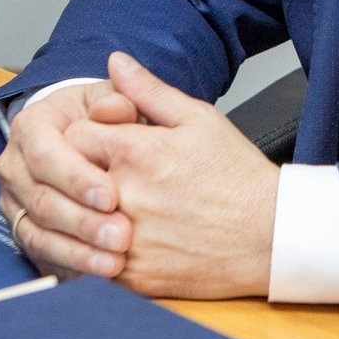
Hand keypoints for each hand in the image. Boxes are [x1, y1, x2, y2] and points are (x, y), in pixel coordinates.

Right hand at [0, 78, 140, 279]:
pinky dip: (70, 268)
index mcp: (31, 127)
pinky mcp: (24, 231)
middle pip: (41, 200)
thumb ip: (117, 99)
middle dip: (82, 222)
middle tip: (121, 236)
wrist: (83, 138)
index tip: (112, 196)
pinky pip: (41, 256)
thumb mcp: (110, 98)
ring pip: (38, 234)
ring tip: (114, 263)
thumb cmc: (101, 116)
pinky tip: (99, 277)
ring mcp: (16, 203)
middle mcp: (14, 166)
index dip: (76, 178)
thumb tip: (117, 108)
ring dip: (77, 252)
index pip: (45, 155)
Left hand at [64, 51, 279, 298]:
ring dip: (83, 216)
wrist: (270, 236)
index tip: (102, 142)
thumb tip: (115, 62)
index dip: (85, 136)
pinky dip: (93, 253)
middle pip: (68, 180)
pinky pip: (90, 264)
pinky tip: (113, 241)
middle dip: (78, 176)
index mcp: (136, 151)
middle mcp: (124, 195)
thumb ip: (150, 90)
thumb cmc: (237, 176)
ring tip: (107, 210)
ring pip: (74, 225)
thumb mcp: (199, 119)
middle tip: (102, 177)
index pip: (74, 136)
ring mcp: (126, 240)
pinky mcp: (133, 277)